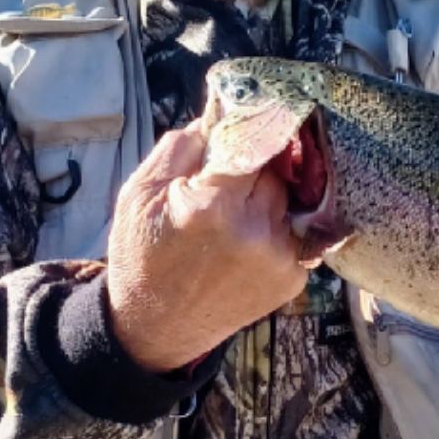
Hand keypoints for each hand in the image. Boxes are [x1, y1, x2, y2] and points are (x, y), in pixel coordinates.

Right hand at [101, 117, 315, 374]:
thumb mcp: (141, 196)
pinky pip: (297, 228)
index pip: (259, 137)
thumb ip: (182, 146)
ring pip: (290, 196)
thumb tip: (223, 108)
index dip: (261, 120)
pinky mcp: (293, 278)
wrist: (151, 332)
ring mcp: (279, 257)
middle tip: (230, 180)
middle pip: (278, 167)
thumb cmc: (143, 257)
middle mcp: (254, 231)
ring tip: (233, 216)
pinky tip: (247, 241)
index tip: (267, 106)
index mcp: (212, 205)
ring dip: (269, 195)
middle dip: (260, 163)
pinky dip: (278, 226)